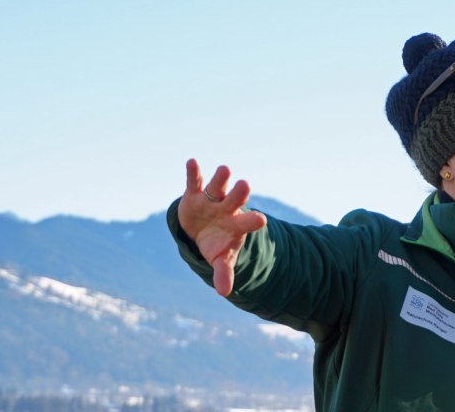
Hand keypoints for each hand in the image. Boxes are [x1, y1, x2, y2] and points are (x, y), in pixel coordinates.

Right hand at [178, 158, 267, 296]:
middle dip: (239, 193)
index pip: (248, 222)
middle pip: (235, 199)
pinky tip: (192, 162)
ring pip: (218, 187)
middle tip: (245, 185)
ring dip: (221, 178)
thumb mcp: (220, 259)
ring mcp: (211, 199)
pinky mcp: (194, 193)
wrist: (201, 230)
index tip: (262, 219)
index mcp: (237, 225)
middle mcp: (227, 208)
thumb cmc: (216, 244)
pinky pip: (194, 181)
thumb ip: (224, 272)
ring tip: (225, 170)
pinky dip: (193, 172)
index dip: (253, 221)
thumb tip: (225, 292)